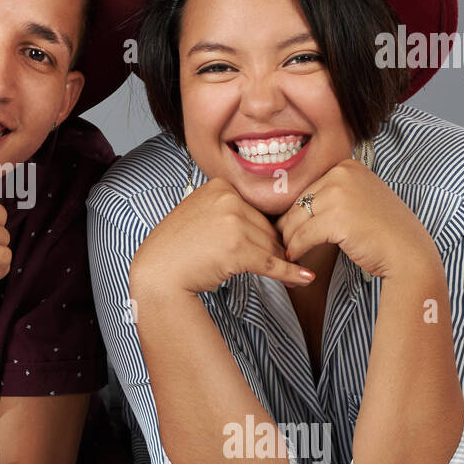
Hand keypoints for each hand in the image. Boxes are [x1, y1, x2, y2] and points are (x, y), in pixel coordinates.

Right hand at [131, 175, 313, 295]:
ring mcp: (233, 222)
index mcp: (220, 186)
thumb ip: (228, 209)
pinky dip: (290, 272)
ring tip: (291, 275)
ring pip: (271, 245)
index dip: (259, 232)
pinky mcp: (238, 249)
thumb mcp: (199, 213)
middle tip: (275, 265)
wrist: (158, 273)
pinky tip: (305, 277)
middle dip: (271, 247)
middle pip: (266, 226)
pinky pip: (272, 262)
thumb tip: (266, 221)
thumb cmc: (177, 248)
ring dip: (281, 262)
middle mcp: (228, 199)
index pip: (255, 210)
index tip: (264, 246)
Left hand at [274, 158, 440, 280]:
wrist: (408, 254)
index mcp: (348, 165)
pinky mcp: (336, 218)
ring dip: (289, 238)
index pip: (309, 188)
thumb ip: (334, 193)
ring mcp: (340, 194)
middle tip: (282, 241)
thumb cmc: (384, 231)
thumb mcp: (360, 198)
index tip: (290, 227)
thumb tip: (297, 204)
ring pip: (296, 219)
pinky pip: (302, 236)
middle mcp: (343, 174)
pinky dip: (295, 249)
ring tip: (287, 251)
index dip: (298, 211)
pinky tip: (295, 257)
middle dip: (288, 224)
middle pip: (300, 202)